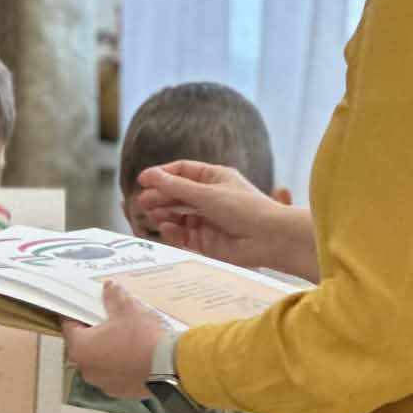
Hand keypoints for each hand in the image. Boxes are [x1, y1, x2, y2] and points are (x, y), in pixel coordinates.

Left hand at [63, 281, 162, 399]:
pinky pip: (114, 374)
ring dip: (108, 350)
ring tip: (126, 338)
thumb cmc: (144, 340)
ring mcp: (103, 383)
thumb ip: (114, 297)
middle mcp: (87, 368)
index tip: (84, 309)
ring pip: (99, 361)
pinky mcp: (119, 391)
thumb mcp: (128, 309)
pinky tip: (135, 354)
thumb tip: (110, 288)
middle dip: (95, 333)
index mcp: (81, 347)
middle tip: (109, 321)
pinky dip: (120, 365)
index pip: (69, 326)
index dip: (77, 314)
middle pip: (84, 345)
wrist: (169, 367)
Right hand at [136, 162, 318, 280]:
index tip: (143, 179)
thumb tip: (150, 176)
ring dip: (164, 213)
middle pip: (177, 194)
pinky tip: (166, 227)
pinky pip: (184, 234)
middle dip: (160, 196)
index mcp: (214, 178)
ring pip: (178, 215)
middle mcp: (210, 197)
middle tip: (142, 201)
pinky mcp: (207, 241)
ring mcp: (208, 220)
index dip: (162, 175)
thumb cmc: (245, 208)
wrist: (269, 239)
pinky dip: (173, 231)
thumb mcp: (206, 193)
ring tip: (152, 214)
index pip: (182, 172)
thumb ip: (175, 187)